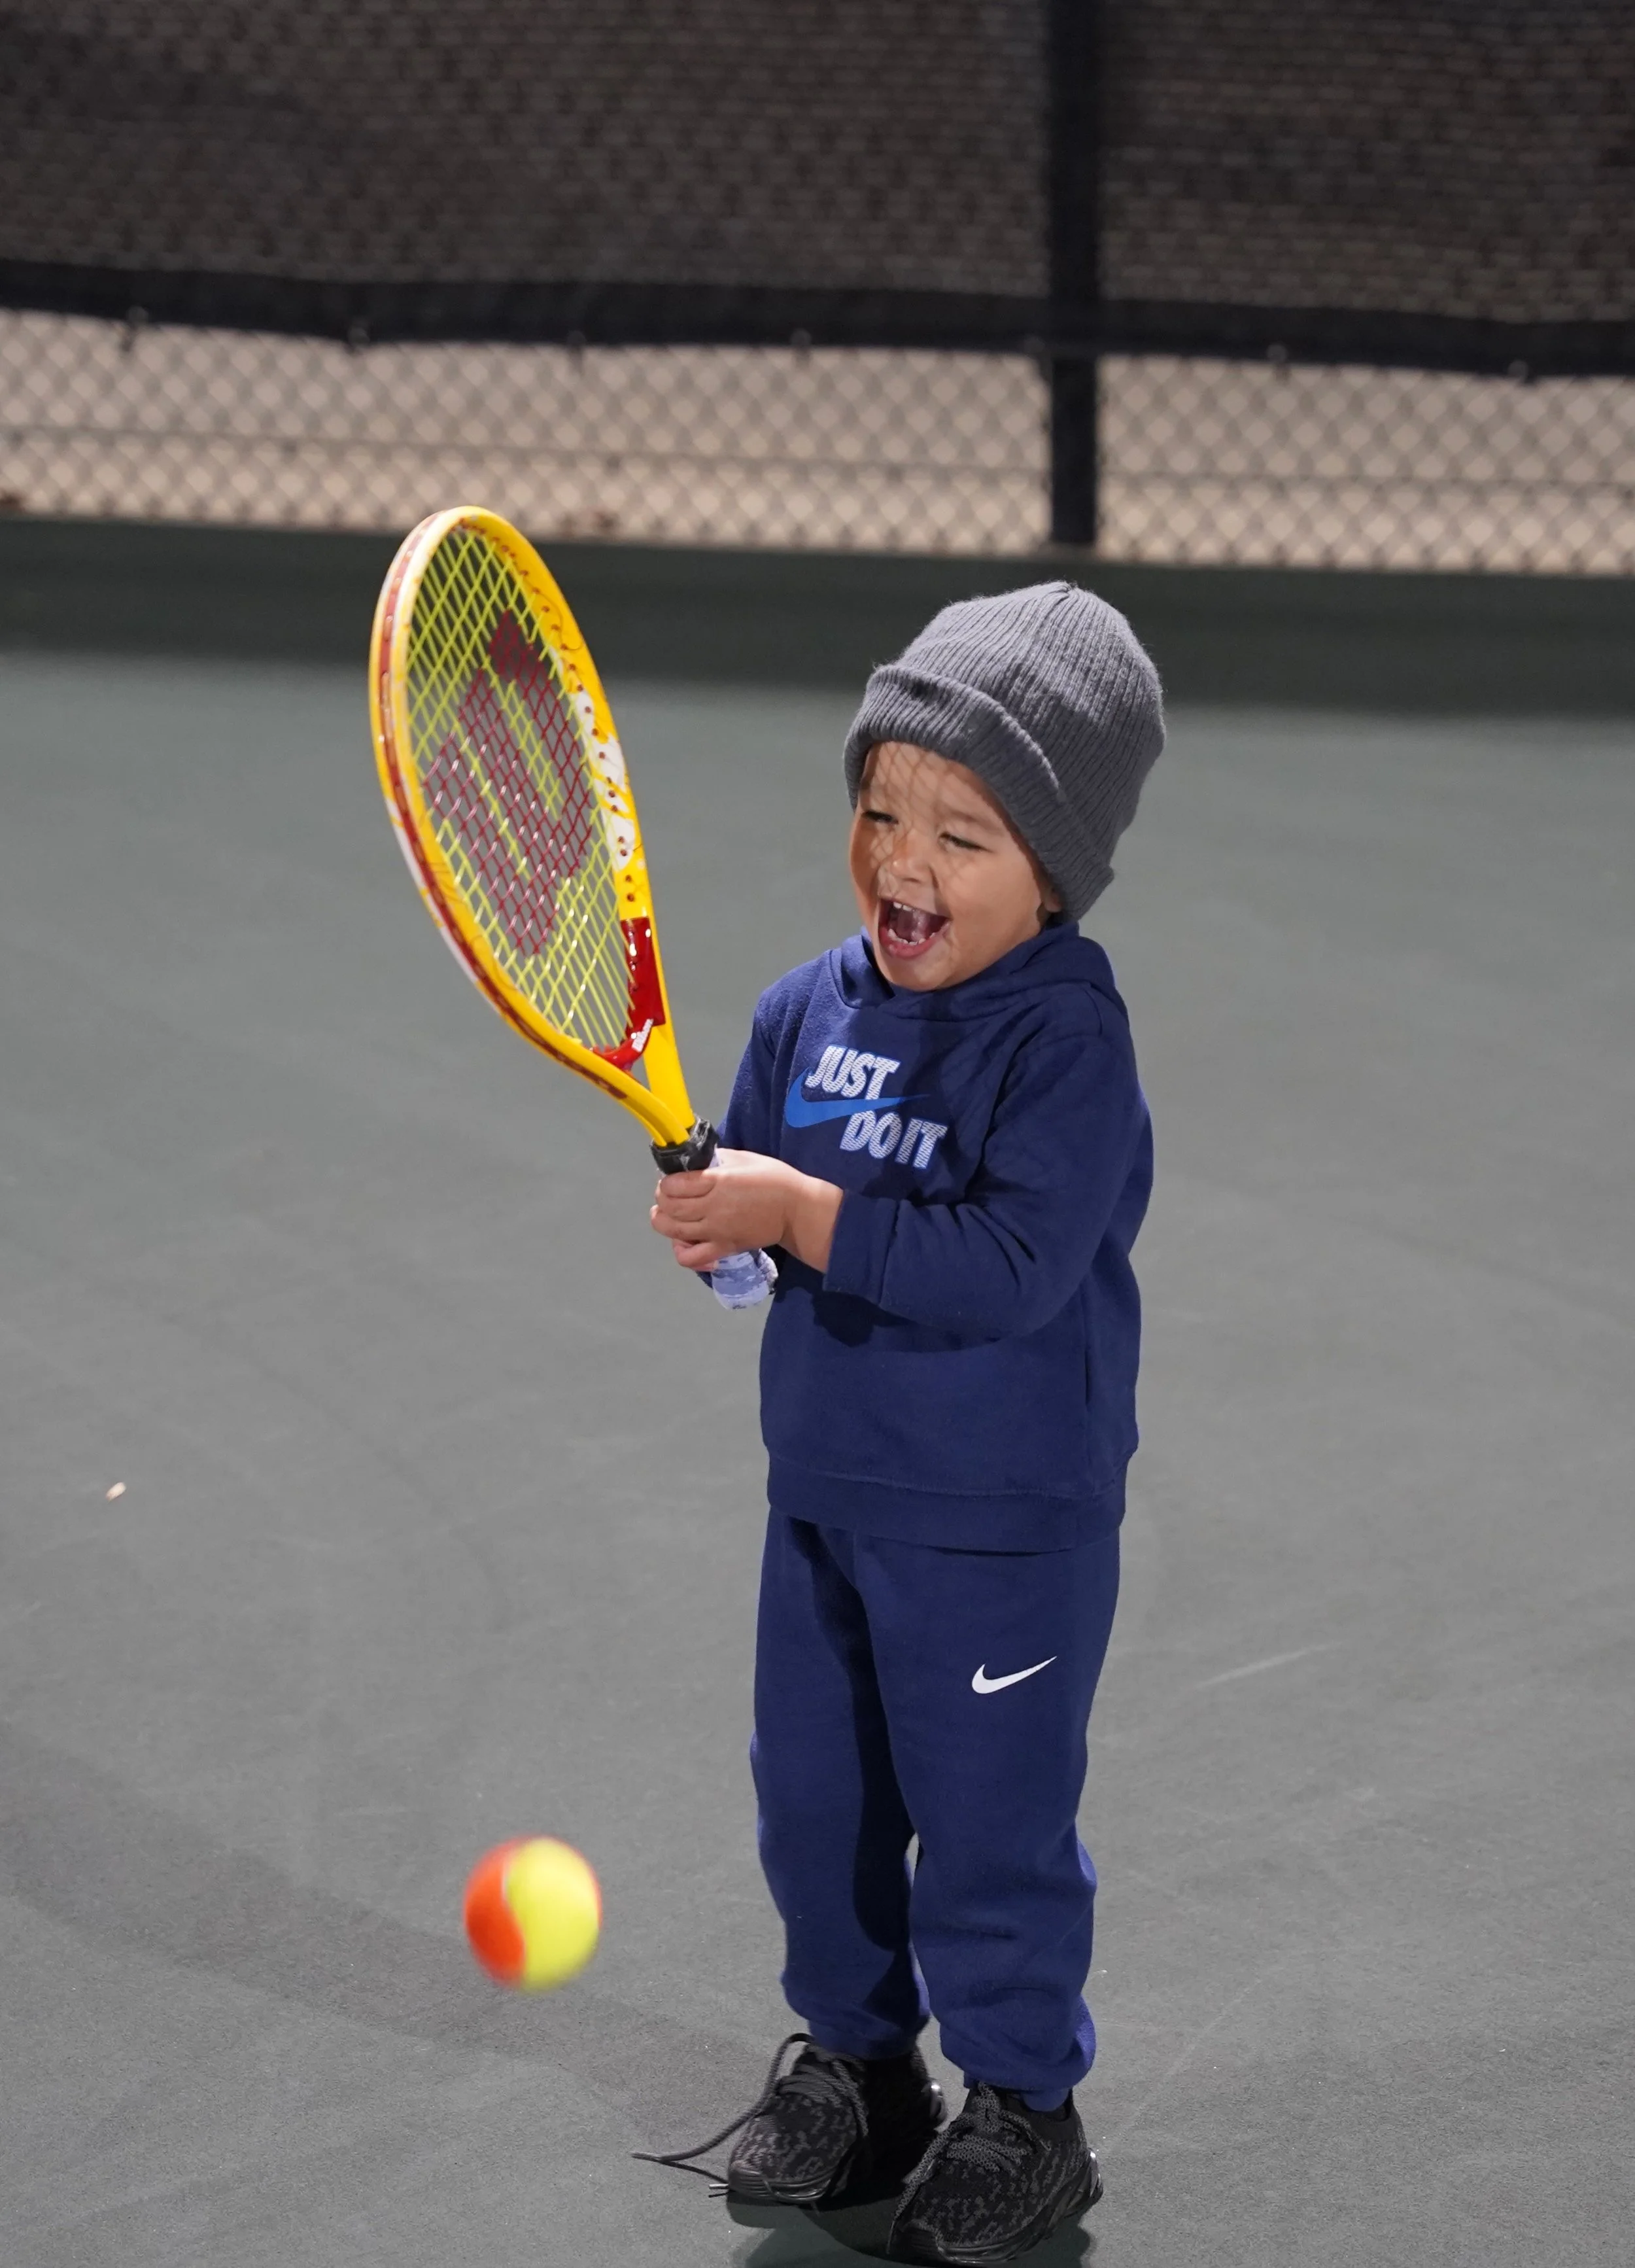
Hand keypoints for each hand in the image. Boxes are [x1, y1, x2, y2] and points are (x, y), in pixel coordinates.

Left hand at [650, 1147, 840, 1273]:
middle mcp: (713, 1207)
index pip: (674, 1184)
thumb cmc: (773, 1179)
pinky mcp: (723, 1248)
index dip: (666, 1181)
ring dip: (664, 1221)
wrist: (796, 1211)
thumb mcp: (743, 1158)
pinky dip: (682, 1252)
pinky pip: (691, 1258)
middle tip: (669, 1195)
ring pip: (673, 1231)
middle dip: (662, 1199)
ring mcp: (716, 1231)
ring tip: (670, 1215)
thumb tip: (692, 1162)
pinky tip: (686, 1242)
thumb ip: (715, 1159)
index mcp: (718, 1181)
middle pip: (669, 1208)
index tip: (673, 1179)